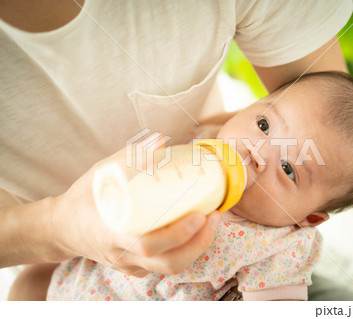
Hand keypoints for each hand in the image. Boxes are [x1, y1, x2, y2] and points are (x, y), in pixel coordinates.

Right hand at [49, 146, 220, 276]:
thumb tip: (160, 140)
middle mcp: (123, 254)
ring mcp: (129, 264)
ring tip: (211, 223)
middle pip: (167, 263)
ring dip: (196, 248)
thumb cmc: (84, 198)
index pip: (149, 245)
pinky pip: (163, 266)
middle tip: (214, 217)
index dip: (178, 234)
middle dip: (198, 243)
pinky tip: (196, 232)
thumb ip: (131, 157)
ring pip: (169, 268)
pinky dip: (184, 251)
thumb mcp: (102, 172)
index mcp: (112, 233)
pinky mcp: (135, 267)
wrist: (62, 227)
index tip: (199, 215)